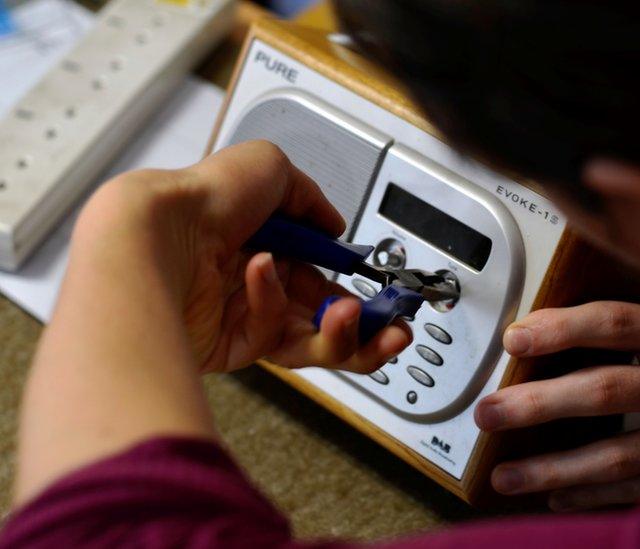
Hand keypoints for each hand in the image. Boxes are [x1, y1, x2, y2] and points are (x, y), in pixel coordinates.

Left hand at [76, 140, 410, 373]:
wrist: (155, 237)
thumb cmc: (201, 199)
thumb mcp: (271, 167)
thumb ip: (311, 198)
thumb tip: (333, 224)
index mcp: (263, 245)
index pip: (319, 275)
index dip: (352, 285)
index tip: (380, 292)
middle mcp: (254, 284)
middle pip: (322, 318)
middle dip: (362, 326)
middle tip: (390, 326)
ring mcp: (243, 318)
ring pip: (309, 341)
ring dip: (341, 334)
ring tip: (352, 317)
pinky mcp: (230, 347)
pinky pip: (272, 337)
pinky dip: (272, 303)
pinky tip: (262, 272)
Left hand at [475, 298, 639, 510]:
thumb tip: (561, 331)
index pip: (616, 323)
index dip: (560, 329)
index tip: (514, 340)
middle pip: (606, 392)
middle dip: (538, 404)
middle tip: (488, 412)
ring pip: (618, 457)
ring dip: (554, 468)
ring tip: (504, 474)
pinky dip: (596, 497)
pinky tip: (558, 496)